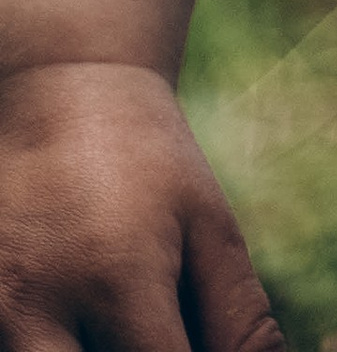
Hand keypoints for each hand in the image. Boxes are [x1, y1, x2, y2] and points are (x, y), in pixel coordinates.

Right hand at [0, 62, 283, 351]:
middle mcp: (37, 305)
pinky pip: (14, 348)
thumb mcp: (208, 225)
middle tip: (154, 332)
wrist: (62, 90)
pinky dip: (53, 342)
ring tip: (120, 318)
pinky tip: (84, 320)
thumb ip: (236, 315)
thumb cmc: (149, 162)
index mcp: (117, 279)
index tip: (199, 348)